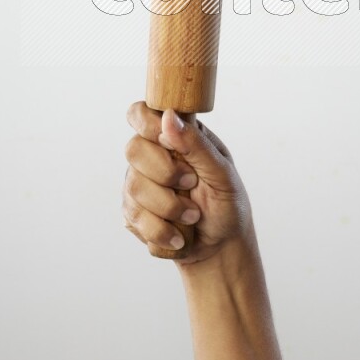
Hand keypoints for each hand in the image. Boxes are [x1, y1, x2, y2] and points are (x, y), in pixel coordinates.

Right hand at [123, 102, 251, 265]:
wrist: (221, 246)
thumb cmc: (227, 203)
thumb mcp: (222, 172)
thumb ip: (196, 144)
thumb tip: (168, 116)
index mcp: (175, 136)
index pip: (141, 114)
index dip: (147, 124)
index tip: (167, 142)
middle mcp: (152, 156)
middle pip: (133, 150)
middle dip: (166, 174)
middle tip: (191, 183)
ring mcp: (138, 184)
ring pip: (134, 187)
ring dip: (169, 208)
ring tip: (192, 215)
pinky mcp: (133, 213)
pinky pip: (134, 218)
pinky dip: (162, 231)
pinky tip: (178, 235)